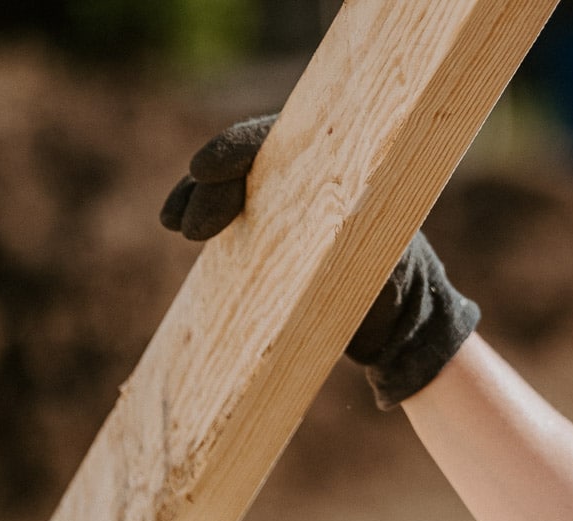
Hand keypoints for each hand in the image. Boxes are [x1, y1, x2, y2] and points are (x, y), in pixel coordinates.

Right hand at [158, 113, 479, 408]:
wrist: (399, 325)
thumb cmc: (398, 295)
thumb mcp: (389, 274)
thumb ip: (365, 255)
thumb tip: (335, 240)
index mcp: (343, 173)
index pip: (284, 142)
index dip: (237, 148)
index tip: (203, 170)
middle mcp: (313, 179)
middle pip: (251, 163)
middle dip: (211, 185)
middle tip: (186, 227)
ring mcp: (290, 204)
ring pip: (233, 184)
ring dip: (196, 196)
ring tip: (173, 223)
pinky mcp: (273, 232)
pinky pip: (233, 215)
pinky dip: (203, 217)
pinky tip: (176, 226)